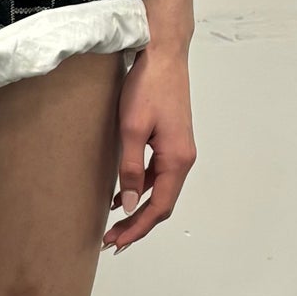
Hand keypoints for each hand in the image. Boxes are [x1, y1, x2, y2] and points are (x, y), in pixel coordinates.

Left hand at [103, 37, 194, 251]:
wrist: (163, 54)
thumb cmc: (148, 86)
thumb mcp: (132, 130)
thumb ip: (131, 169)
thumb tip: (130, 204)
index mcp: (178, 159)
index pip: (159, 207)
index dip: (138, 228)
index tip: (117, 241)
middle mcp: (184, 158)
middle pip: (163, 203)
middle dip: (138, 224)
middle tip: (113, 240)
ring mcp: (179, 150)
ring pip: (161, 190)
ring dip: (140, 209)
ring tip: (115, 224)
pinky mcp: (171, 140)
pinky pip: (159, 174)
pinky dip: (142, 189)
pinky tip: (123, 194)